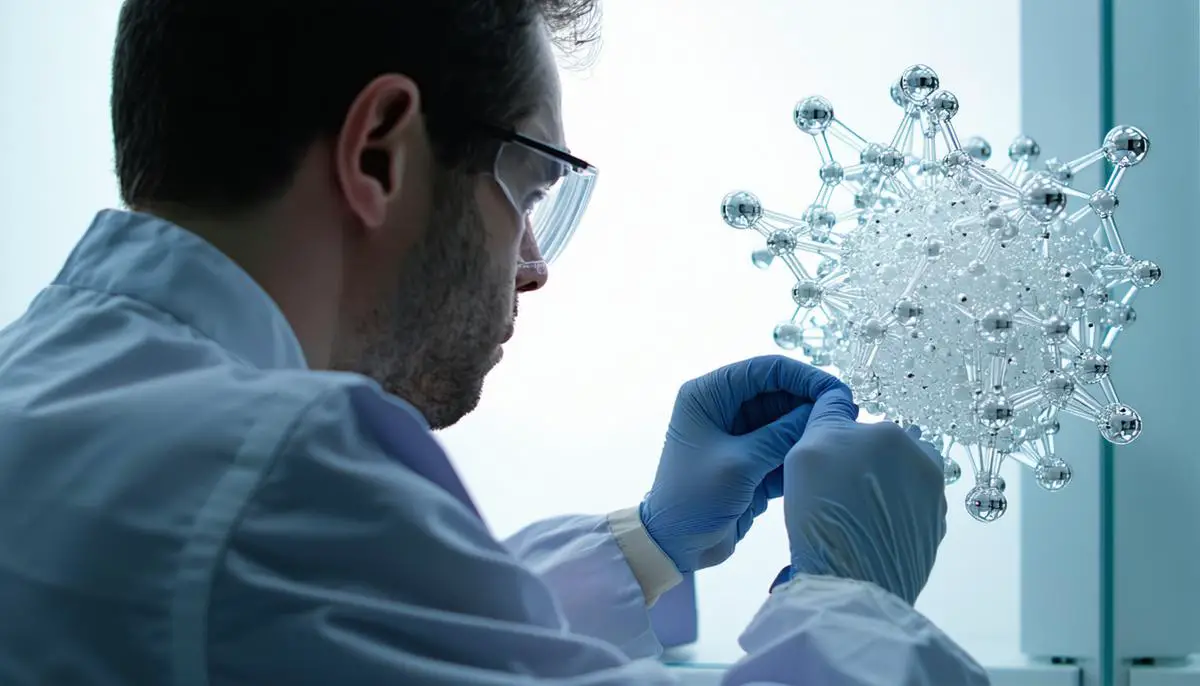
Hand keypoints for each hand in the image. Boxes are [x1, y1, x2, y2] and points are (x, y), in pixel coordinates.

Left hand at [639, 356, 846, 572]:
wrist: (674, 546)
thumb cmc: (693, 500)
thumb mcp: (741, 464)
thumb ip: (782, 434)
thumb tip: (825, 408)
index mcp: (708, 396)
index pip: (764, 370)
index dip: (803, 376)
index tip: (837, 391)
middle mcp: (722, 408)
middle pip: (778, 393)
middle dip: (811, 403)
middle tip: (847, 416)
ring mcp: (737, 435)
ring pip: (784, 420)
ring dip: (808, 429)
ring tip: (841, 438)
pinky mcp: (749, 461)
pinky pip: (782, 446)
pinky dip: (799, 452)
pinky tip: (822, 461)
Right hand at [783, 387, 947, 603]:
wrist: (851, 582)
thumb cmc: (824, 517)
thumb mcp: (806, 452)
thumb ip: (826, 416)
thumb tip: (838, 401)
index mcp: (890, 433)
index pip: (853, 427)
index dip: (832, 448)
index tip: (822, 470)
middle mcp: (922, 457)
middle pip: (881, 450)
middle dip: (861, 465)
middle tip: (834, 494)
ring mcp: (934, 495)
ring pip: (897, 479)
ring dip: (880, 489)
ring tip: (853, 517)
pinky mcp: (936, 528)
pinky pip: (909, 509)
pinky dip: (892, 515)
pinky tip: (869, 533)